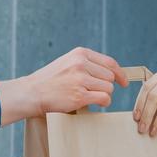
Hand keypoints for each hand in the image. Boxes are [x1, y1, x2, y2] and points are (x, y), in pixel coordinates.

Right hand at [0, 47, 128, 125]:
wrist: (32, 92)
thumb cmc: (50, 79)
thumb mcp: (68, 62)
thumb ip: (87, 63)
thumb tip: (111, 71)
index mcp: (80, 54)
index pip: (109, 62)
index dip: (120, 73)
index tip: (124, 81)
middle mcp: (81, 64)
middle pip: (110, 77)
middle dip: (106, 85)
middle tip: (95, 91)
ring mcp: (80, 80)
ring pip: (108, 88)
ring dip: (103, 95)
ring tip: (91, 97)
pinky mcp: (79, 96)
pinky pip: (104, 99)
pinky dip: (103, 102)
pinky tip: (95, 103)